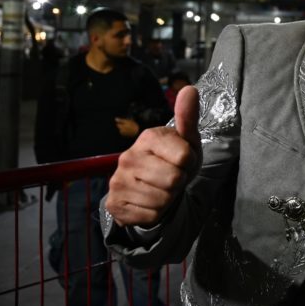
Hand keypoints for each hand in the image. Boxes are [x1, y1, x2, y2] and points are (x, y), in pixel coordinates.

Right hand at [105, 86, 200, 226]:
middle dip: (179, 182)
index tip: (182, 161)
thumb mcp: (187, 140)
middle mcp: (128, 157)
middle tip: (171, 177)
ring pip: (162, 200)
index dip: (189, 163)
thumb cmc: (174, 161)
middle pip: (174, 180)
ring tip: (161, 189)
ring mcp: (117, 181)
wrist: (153, 188)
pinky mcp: (114, 204)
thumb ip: (188, 117)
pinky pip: (150, 216)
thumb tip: (190, 89)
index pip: (185, 157)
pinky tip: (148, 202)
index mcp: (148, 138)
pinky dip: (155, 213)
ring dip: (168, 199)